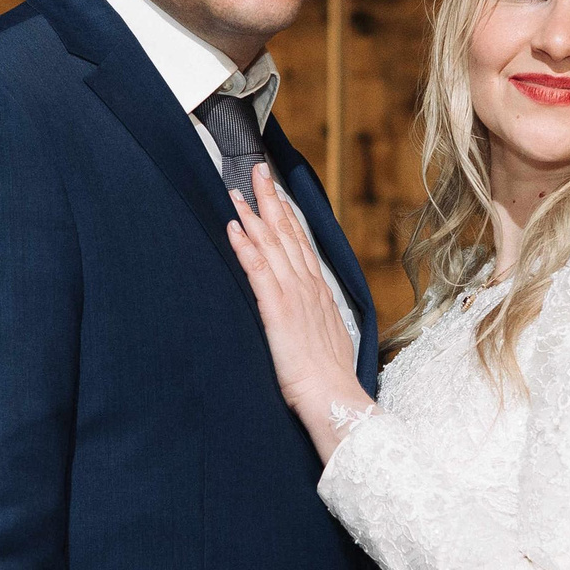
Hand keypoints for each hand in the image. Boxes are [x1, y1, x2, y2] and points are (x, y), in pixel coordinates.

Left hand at [227, 164, 370, 461]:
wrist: (334, 398)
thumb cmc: (329, 378)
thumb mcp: (327, 337)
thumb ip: (315, 316)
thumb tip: (308, 309)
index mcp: (318, 292)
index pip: (301, 243)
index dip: (287, 215)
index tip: (276, 191)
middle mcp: (308, 287)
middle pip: (287, 233)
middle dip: (271, 200)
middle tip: (256, 170)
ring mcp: (294, 296)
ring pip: (272, 245)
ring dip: (253, 215)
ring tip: (237, 191)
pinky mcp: (277, 311)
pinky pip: (259, 271)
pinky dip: (246, 246)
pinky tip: (235, 227)